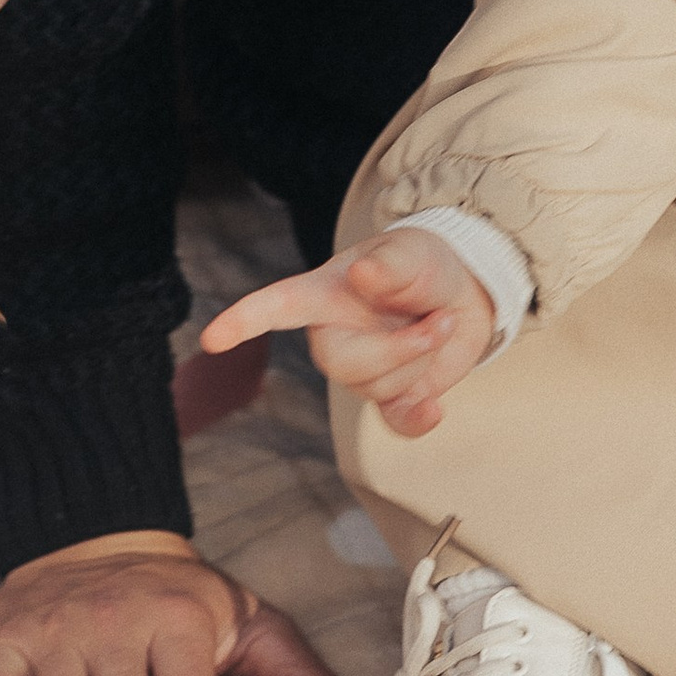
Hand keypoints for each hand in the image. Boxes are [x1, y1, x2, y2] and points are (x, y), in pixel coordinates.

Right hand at [200, 226, 497, 434]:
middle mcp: (335, 336)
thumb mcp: (411, 252)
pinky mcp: (393, 397)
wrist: (464, 293)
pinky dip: (418, 419)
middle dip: (399, 349)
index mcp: (325, 294)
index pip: (276, 308)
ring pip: (378, 388)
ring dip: (422, 361)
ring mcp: (362, 370)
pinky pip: (395, 423)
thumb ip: (390, 264)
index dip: (243, 321)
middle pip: (342, 365)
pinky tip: (433, 409)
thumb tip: (361, 275)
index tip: (212, 338)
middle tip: (437, 321)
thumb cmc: (422, 264)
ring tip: (440, 325)